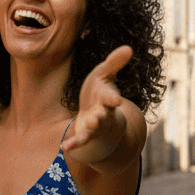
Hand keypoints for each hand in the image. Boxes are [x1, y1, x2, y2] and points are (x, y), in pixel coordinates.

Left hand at [62, 45, 132, 160]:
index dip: (112, 98)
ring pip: (95, 128)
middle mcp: (104, 113)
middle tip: (98, 117)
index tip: (115, 100)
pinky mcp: (86, 135)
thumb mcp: (105, 75)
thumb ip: (114, 63)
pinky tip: (64, 147)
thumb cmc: (100, 93)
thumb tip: (129, 47)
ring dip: (92, 127)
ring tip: (89, 124)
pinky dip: (74, 144)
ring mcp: (96, 126)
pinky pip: (81, 141)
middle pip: (104, 115)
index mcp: (107, 97)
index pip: (110, 97)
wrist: (99, 118)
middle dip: (101, 116)